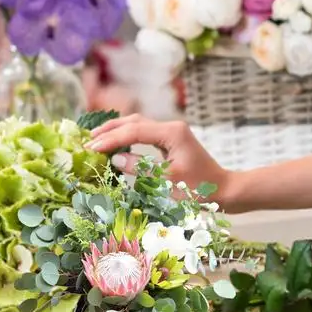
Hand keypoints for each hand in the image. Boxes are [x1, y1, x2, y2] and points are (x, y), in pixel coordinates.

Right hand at [86, 115, 228, 202]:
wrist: (224, 190)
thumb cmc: (200, 188)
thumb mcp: (168, 181)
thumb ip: (141, 168)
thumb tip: (115, 159)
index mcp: (172, 132)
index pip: (134, 131)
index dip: (111, 139)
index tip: (91, 149)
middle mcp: (172, 127)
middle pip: (134, 121)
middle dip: (110, 130)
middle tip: (87, 142)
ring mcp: (172, 133)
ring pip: (138, 125)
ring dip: (117, 131)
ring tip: (95, 140)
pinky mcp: (171, 141)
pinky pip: (144, 134)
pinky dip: (127, 138)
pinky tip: (114, 145)